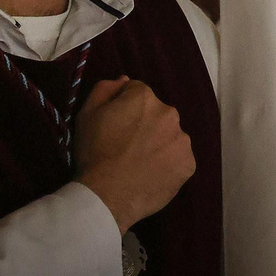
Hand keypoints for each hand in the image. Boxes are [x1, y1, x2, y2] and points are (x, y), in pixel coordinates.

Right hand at [74, 77, 194, 232]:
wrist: (106, 196)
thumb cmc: (94, 153)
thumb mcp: (87, 113)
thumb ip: (105, 89)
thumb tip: (124, 80)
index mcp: (145, 97)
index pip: (137, 93)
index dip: (124, 108)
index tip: (116, 126)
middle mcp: (169, 113)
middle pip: (157, 113)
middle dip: (145, 124)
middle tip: (128, 146)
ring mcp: (182, 140)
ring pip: (170, 136)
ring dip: (159, 143)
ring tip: (140, 163)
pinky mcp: (188, 164)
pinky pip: (178, 158)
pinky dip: (168, 164)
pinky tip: (152, 174)